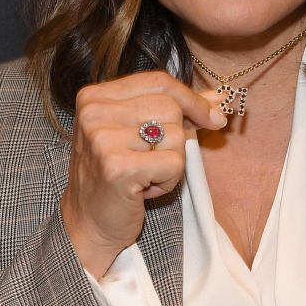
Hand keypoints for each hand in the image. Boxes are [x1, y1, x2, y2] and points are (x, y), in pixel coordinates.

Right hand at [60, 70, 225, 277]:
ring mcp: (102, 139)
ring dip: (171, 162)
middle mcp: (94, 112)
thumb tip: (218, 97)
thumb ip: (174, 109)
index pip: (158, 81)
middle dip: (177, 136)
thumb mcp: (138, 133)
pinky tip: (143, 190)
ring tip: (144, 176)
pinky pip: (173, 163)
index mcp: (95, 96)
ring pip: (175, 134)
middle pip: (170, 105)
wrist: (87, 225)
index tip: (212, 115)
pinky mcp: (117, 167)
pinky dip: (168, 181)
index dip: (191, 98)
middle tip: (156, 161)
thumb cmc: (116, 176)